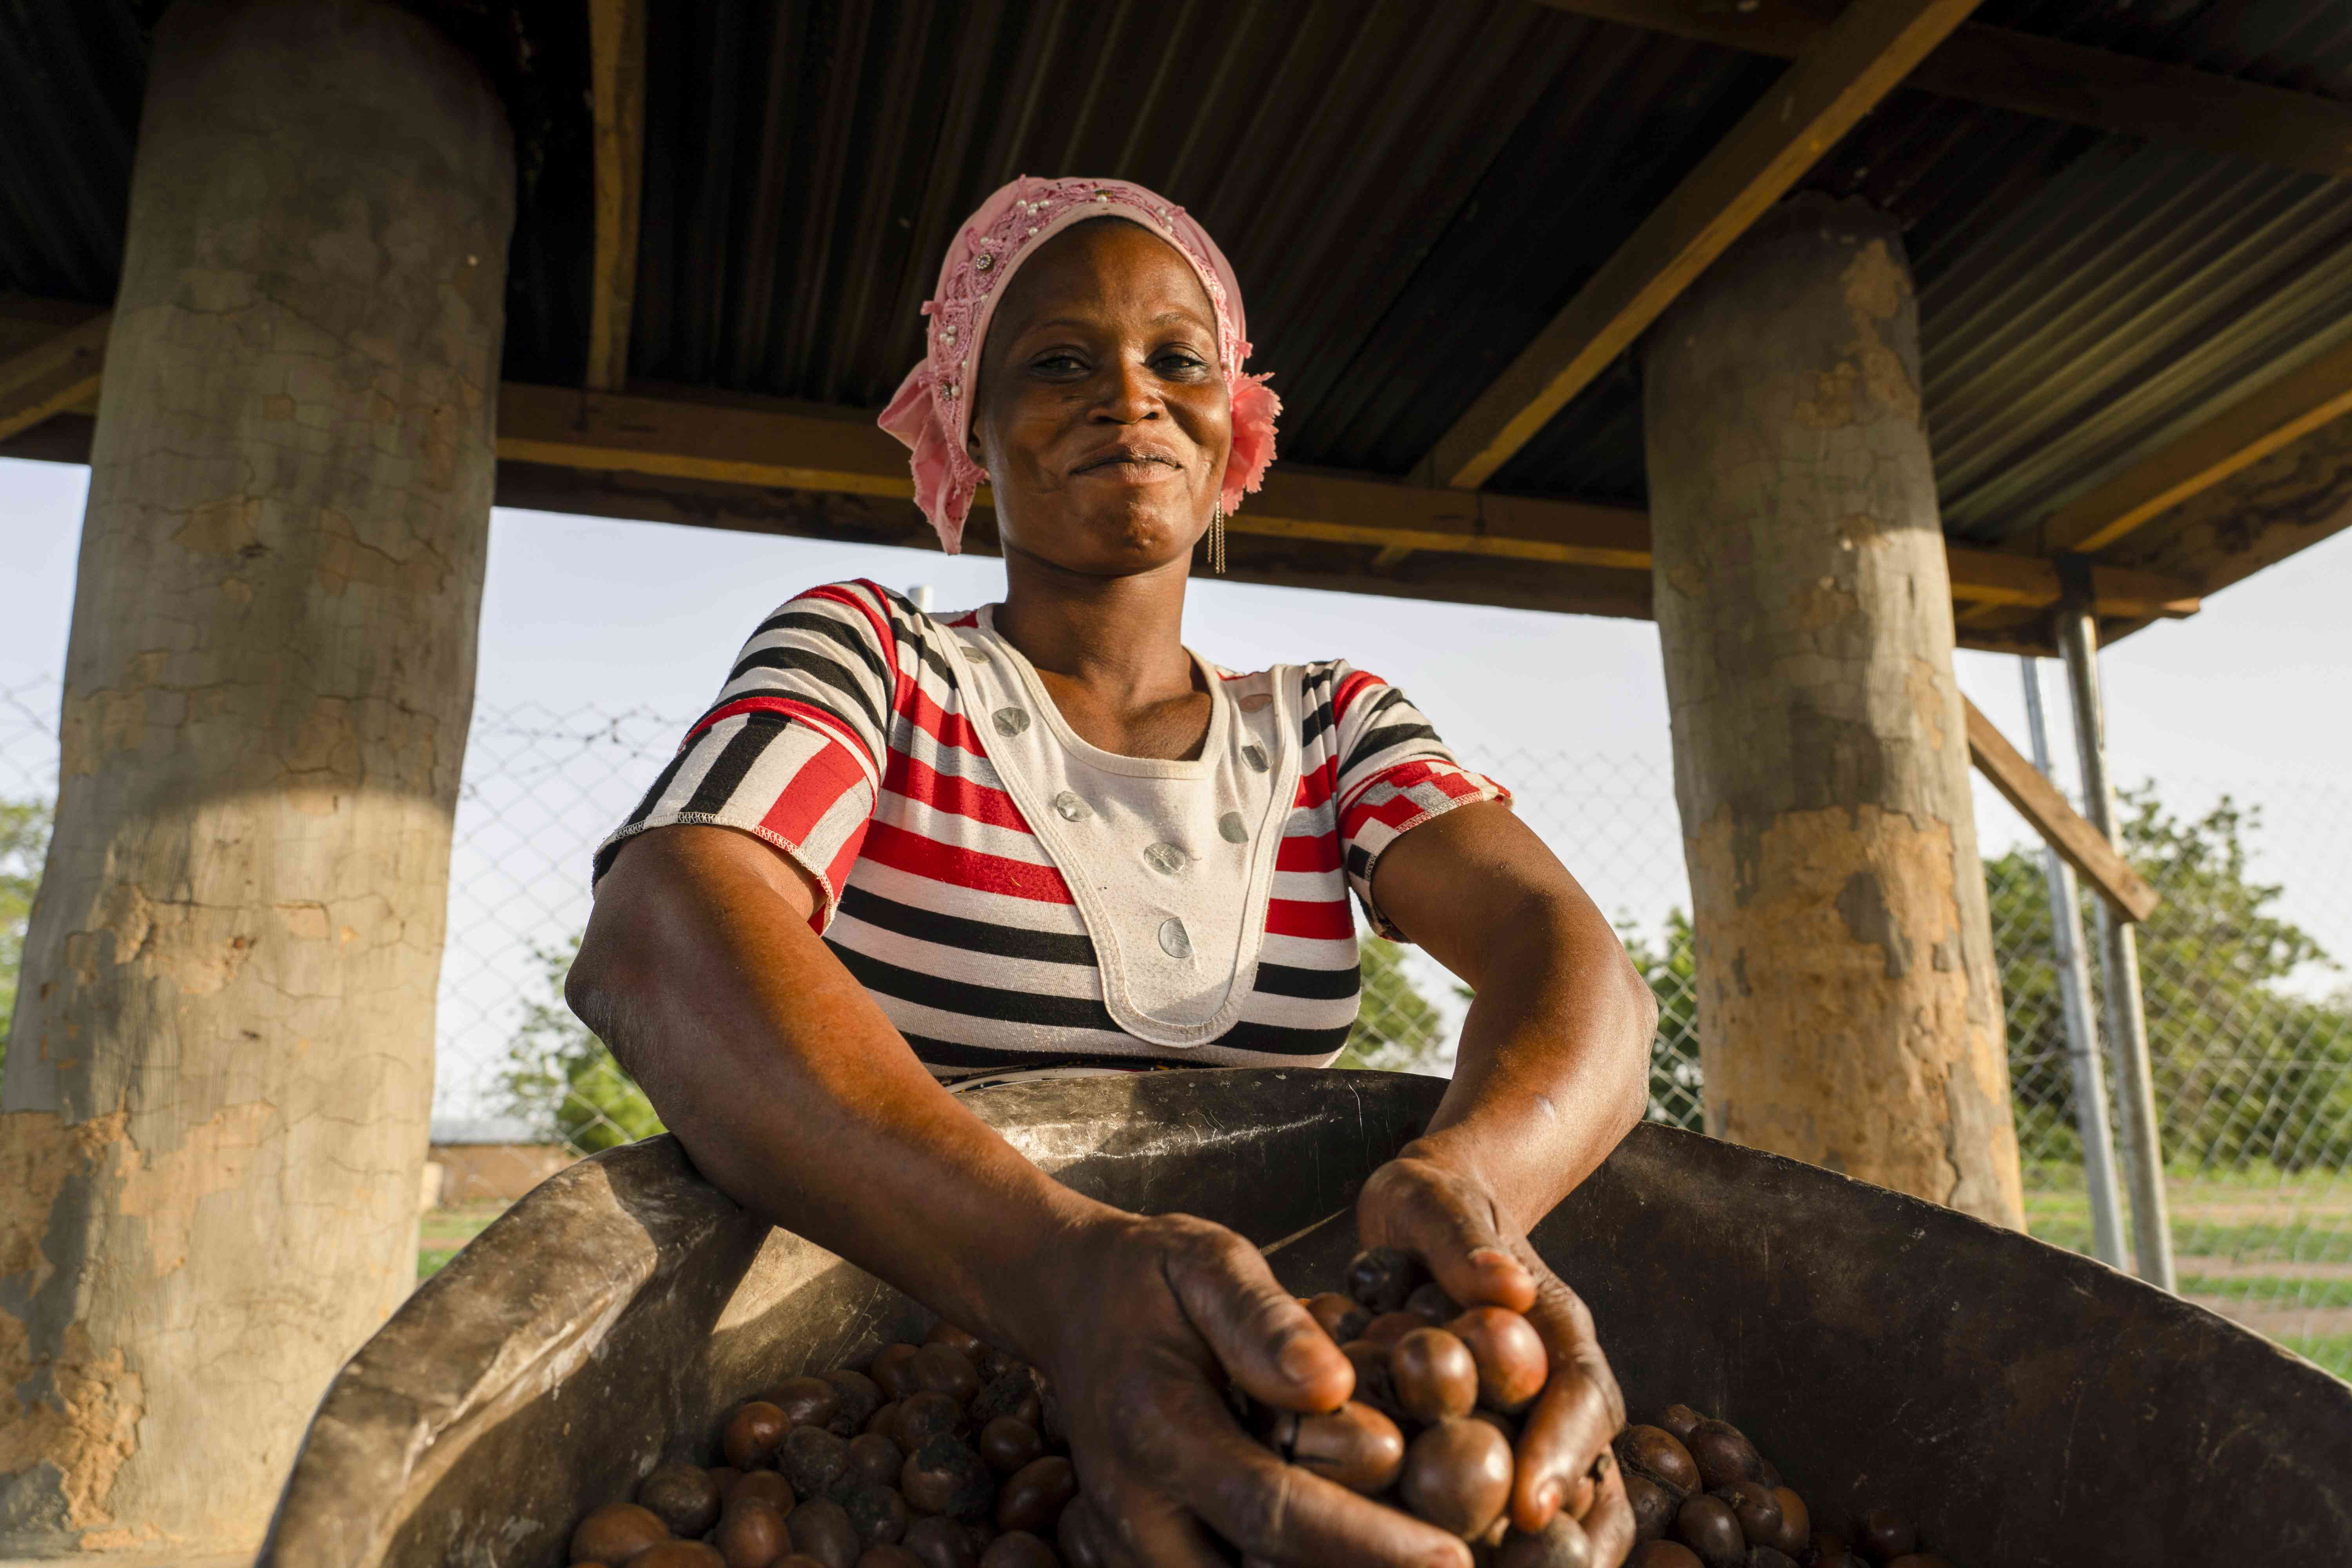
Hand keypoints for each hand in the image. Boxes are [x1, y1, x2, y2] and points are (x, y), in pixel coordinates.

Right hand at [1032, 1210, 1471, 1567]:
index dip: (1368, 1544)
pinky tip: (1357, 1552)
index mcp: (1156, 1427)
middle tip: (1456, 1563)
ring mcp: (1131, 1543)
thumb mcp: (1207, 1261)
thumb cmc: (1151, 1277)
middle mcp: (1136, 1507)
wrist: (1067, 1301)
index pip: (1274, 1510)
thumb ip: (1264, 1321)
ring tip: (1415, 1558)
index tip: (1453, 1559)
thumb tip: (1331, 1387)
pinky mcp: (1144, 1557)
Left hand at [1357, 1143, 1632, 1562]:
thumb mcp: (1432, 1201)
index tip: (1530, 1506)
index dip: (1562, 1452)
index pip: (1582, 1396)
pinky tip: (1460, 1567)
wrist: (1425, 1208)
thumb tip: (1508, 1291)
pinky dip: (1503, 1542)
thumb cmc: (1428, 1202)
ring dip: (1546, 1553)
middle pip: (1591, 1469)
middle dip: (1570, 1535)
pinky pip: (1512, 1501)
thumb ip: (1464, 1242)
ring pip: (1566, 1501)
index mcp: (1558, 1327)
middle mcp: (1557, 1381)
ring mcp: (1531, 1416)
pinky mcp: (1495, 1441)